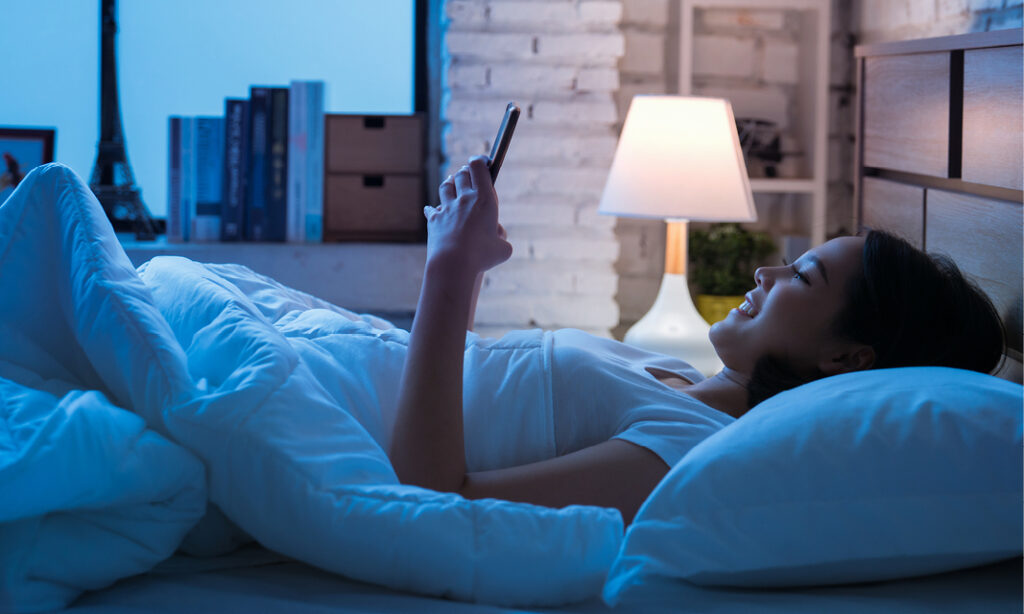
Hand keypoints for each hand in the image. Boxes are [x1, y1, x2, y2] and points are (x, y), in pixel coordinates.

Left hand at [425, 156, 511, 275]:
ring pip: (446, 187)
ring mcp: (447, 208)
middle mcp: (464, 199)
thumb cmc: (482, 256)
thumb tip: (497, 235)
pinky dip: (432, 209)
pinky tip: (432, 210)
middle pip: (462, 175)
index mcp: (484, 200)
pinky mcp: (434, 220)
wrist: (453, 263)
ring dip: (450, 183)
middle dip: (466, 172)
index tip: (482, 161)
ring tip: (452, 183)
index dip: (480, 162)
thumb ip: (501, 238)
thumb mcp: (503, 249)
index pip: (480, 169)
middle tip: (468, 173)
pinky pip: (431, 210)